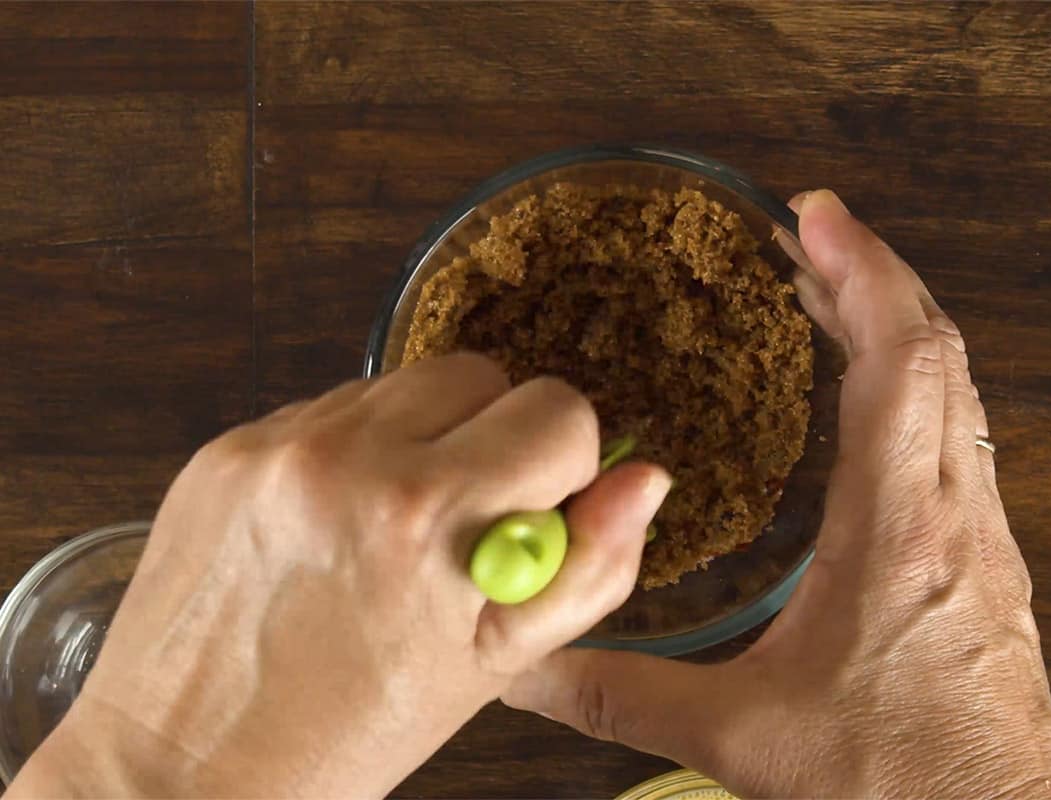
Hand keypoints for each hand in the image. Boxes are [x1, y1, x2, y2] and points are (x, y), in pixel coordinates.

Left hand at [9, 357, 670, 797]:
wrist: (183, 763)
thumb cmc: (349, 734)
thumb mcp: (494, 665)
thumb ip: (590, 568)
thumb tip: (645, 479)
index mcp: (428, 516)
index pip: (560, 411)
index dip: (564, 465)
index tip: (533, 513)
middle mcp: (347, 458)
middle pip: (485, 373)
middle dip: (496, 438)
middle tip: (464, 522)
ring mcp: (277, 444)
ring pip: (408, 382)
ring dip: (425, 437)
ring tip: (394, 526)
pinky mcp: (228, 444)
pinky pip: (334, 407)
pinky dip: (357, 448)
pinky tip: (337, 521)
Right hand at [503, 191, 1050, 798]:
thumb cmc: (892, 779)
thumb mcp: (742, 733)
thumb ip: (623, 693)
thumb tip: (527, 666)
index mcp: (898, 531)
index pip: (900, 363)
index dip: (861, 274)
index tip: (816, 216)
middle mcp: (954, 513)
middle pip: (937, 352)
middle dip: (871, 275)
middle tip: (807, 233)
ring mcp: (980, 531)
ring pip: (954, 389)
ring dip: (895, 324)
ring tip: (828, 290)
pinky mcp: (983, 556)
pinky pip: (955, 431)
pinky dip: (913, 380)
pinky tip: (867, 396)